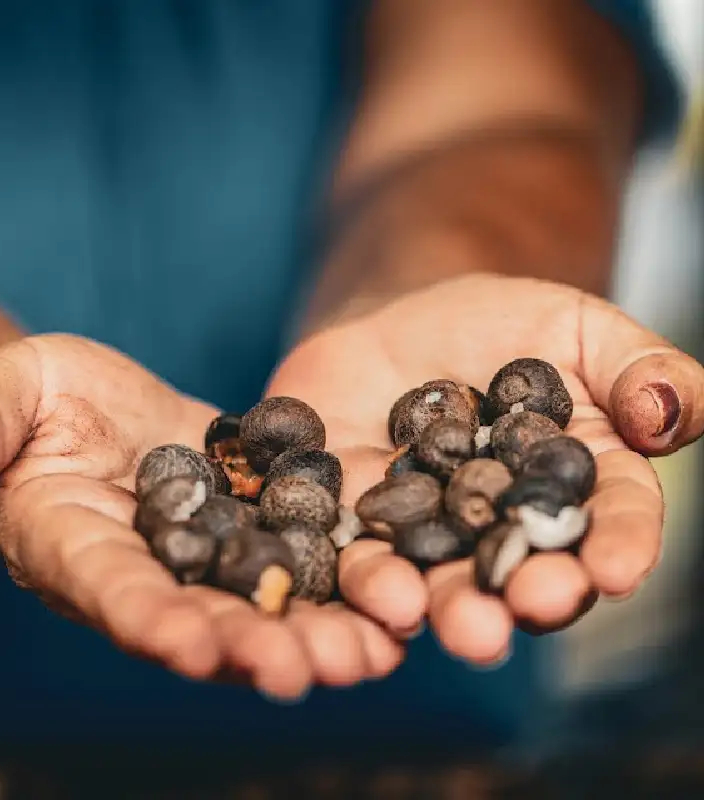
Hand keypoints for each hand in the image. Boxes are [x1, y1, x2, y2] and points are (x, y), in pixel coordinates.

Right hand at [0, 334, 401, 697]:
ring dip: (318, 630)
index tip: (189, 642)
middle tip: (307, 673)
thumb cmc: (34, 400)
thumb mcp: (3, 395)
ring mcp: (211, 555)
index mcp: (78, 548)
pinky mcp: (259, 525)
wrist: (97, 406)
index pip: (109, 590)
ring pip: (267, 604)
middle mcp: (151, 571)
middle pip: (201, 618)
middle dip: (251, 647)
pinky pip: (306, 561)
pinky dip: (348, 582)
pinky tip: (401, 600)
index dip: (144, 617)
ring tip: (375, 652)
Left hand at [268, 274, 703, 664]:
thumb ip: (635, 365)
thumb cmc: (499, 323)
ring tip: (466, 627)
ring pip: (448, 582)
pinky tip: (382, 593)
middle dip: (537, 591)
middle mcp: (507, 523)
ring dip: (458, 608)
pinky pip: (365, 559)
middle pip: (529, 568)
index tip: (617, 567)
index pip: (610, 517)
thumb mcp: (575, 327)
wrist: (398, 320)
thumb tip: (665, 413)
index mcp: (573, 481)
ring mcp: (433, 531)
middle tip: (536, 601)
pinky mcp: (365, 524)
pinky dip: (373, 581)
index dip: (621, 543)